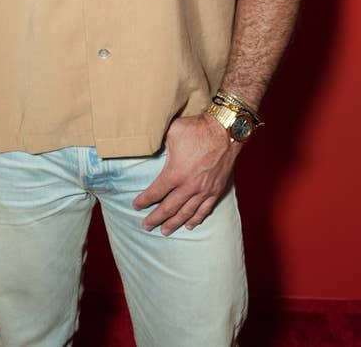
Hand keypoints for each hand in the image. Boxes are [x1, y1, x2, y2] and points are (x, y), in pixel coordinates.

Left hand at [132, 114, 238, 234]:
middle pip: (168, 208)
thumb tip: (148, 141)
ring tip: (164, 231)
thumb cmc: (197, 129)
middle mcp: (188, 186)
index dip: (144, 201)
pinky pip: (204, 209)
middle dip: (155, 218)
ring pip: (186, 213)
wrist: (225, 131)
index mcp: (175, 173)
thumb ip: (159, 141)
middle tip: (146, 226)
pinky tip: (189, 225)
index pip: (155, 192)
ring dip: (174, 223)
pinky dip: (196, 219)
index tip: (136, 206)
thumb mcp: (172, 131)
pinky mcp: (215, 190)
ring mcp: (203, 191)